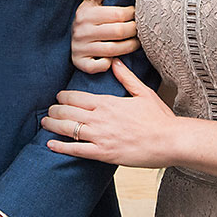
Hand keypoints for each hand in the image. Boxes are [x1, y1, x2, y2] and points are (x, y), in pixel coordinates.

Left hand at [43, 59, 177, 168]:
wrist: (171, 140)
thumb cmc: (160, 117)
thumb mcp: (143, 92)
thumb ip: (126, 77)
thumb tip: (115, 61)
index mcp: (108, 102)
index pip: (76, 97)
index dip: (63, 98)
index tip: (58, 98)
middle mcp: (100, 118)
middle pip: (67, 112)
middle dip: (54, 111)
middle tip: (48, 111)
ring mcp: (100, 136)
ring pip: (68, 129)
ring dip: (52, 125)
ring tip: (45, 123)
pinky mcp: (104, 154)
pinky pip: (76, 150)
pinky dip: (60, 147)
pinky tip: (50, 145)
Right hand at [71, 0, 138, 72]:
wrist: (68, 38)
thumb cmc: (88, 18)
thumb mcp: (92, 0)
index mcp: (86, 13)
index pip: (118, 14)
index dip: (133, 15)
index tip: (139, 14)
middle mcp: (81, 31)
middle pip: (119, 32)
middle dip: (134, 31)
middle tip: (141, 30)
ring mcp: (80, 48)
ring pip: (114, 50)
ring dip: (129, 47)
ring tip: (137, 43)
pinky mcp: (80, 63)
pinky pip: (99, 66)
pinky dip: (110, 64)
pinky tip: (117, 59)